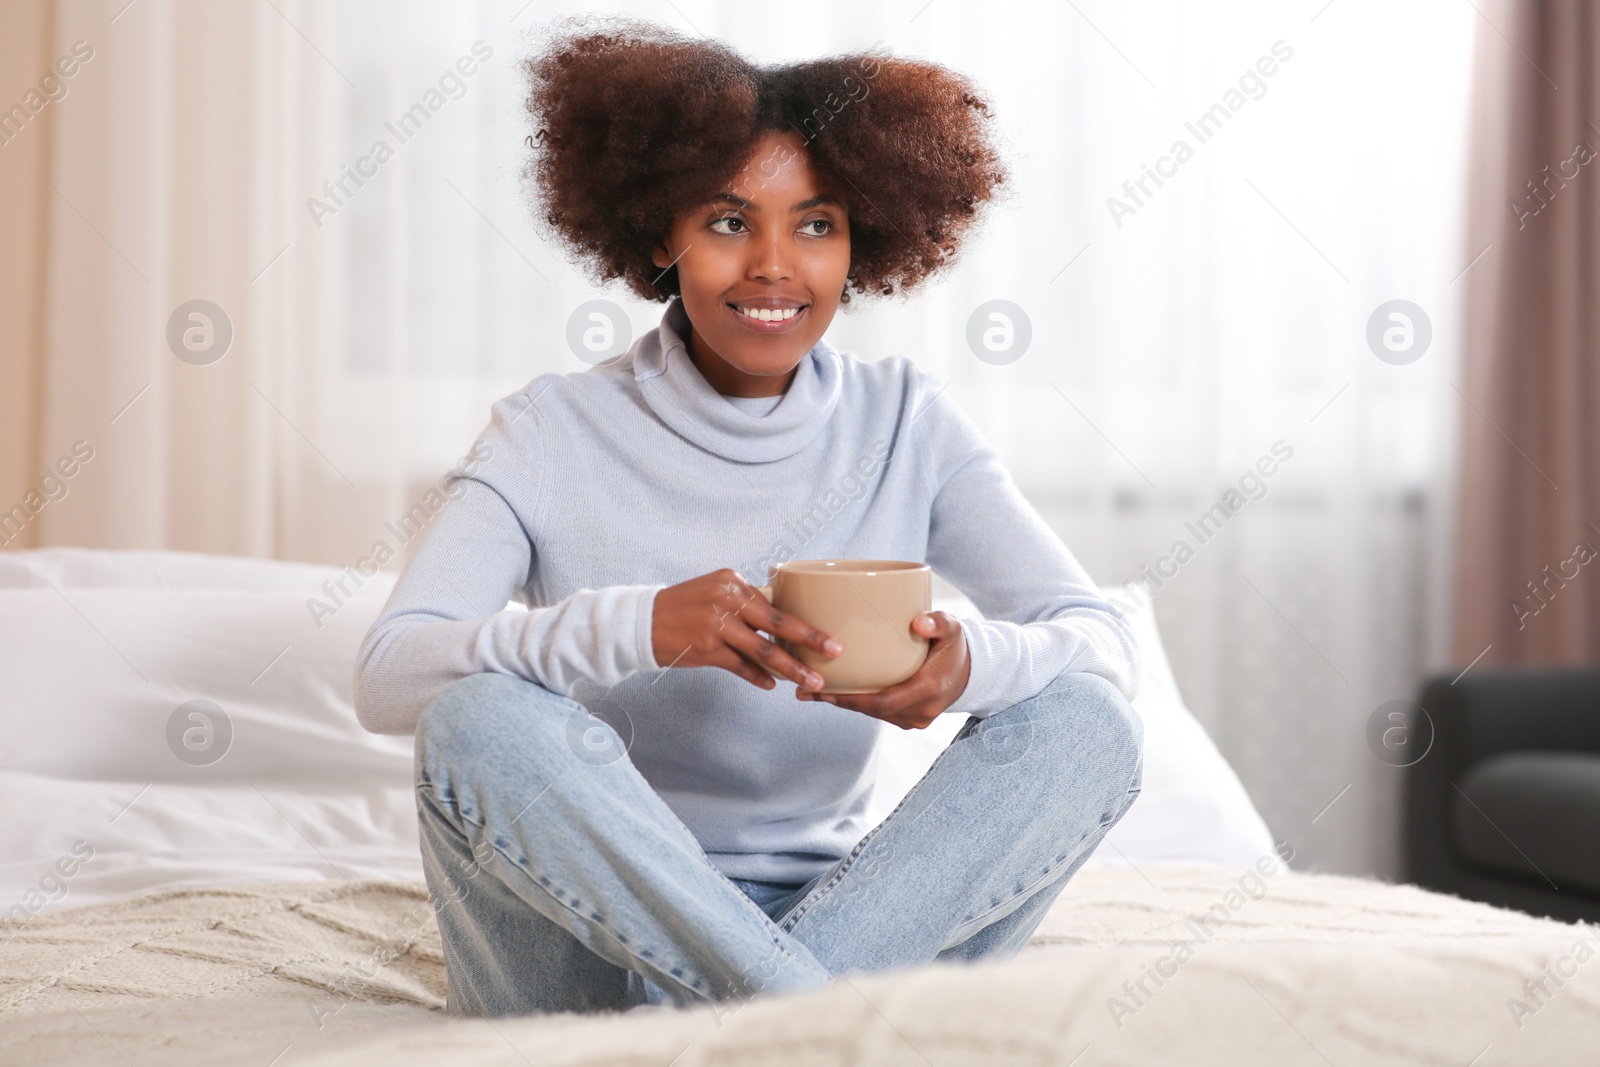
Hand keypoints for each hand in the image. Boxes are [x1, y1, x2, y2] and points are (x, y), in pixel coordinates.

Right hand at [651, 568, 842, 691]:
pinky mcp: (707, 649)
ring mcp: (716, 624)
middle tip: (835, 651)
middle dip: (810, 639)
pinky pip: (740, 666)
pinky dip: (756, 676)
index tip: (827, 632)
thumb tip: (780, 626)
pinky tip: (772, 685)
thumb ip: (744, 605)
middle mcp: (726, 599)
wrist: (641, 622)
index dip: (802, 621)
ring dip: (790, 667)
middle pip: (778, 623)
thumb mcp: (713, 593)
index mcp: (732, 581)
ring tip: (811, 680)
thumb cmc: (682, 608)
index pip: (774, 603)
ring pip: (763, 650)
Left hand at [797, 611, 970, 730]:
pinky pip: (880, 712)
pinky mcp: (911, 719)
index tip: (822, 690)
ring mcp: (916, 719)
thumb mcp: (953, 627)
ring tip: (811, 690)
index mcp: (929, 689)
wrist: (974, 672)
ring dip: (845, 703)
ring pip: (874, 713)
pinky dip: (859, 703)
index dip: (850, 699)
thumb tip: (918, 622)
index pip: (882, 702)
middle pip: (872, 710)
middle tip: (804, 689)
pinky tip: (836, 692)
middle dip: (838, 702)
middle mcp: (922, 711)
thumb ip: (938, 622)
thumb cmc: (956, 645)